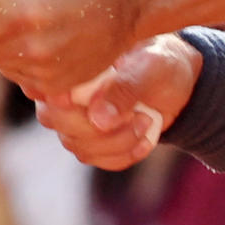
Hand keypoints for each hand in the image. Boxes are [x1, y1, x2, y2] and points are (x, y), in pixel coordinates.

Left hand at [0, 0, 141, 101]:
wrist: (124, 0)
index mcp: (23, 8)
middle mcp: (33, 46)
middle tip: (2, 9)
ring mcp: (46, 70)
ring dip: (2, 44)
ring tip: (30, 21)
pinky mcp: (57, 86)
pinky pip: (20, 74)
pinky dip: (24, 58)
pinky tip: (44, 38)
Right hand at [36, 35, 200, 170]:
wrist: (174, 84)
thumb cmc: (158, 63)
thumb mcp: (149, 67)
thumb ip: (124, 88)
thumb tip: (98, 119)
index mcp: (70, 69)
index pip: (50, 92)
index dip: (66, 105)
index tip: (95, 111)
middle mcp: (62, 96)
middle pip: (62, 126)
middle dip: (104, 130)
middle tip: (140, 116)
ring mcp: (74, 124)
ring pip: (82, 148)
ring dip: (120, 143)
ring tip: (146, 121)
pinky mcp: (91, 144)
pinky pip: (100, 161)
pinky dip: (126, 155)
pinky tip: (145, 139)